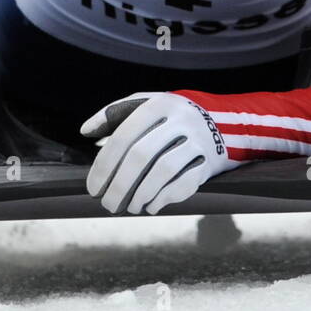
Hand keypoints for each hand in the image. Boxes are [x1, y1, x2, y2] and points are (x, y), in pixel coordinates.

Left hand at [81, 92, 238, 214]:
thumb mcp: (146, 104)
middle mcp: (180, 119)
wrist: (225, 121)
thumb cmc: (172, 115)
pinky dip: (165, 198)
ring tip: (128, 207)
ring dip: (141, 194)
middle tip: (107, 205)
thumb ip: (114, 114)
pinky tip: (151, 206)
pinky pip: (185, 183)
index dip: (104, 165)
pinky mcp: (210, 160)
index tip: (93, 188)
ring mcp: (198, 140)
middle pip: (142, 156)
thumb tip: (85, 131)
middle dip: (120, 185)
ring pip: (163, 171)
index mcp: (159, 104)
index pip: (124, 136)